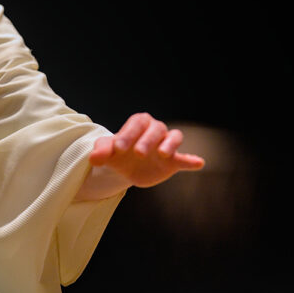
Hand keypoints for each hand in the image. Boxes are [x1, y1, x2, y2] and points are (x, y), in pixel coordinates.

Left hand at [88, 112, 204, 188]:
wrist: (126, 168)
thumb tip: (94, 158)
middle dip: (148, 140)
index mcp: (138, 124)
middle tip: (139, 154)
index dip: (127, 135)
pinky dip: (191, 160)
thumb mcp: (107, 152)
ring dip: (170, 144)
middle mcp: (154, 130)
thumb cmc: (117, 154)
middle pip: (155, 130)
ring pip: (174, 137)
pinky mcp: (173, 161)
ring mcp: (165, 145)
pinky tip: (199, 162)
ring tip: (164, 154)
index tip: (118, 150)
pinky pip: (184, 158)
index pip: (136, 124)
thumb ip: (101, 152)